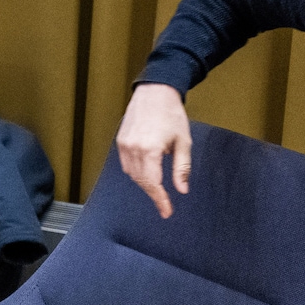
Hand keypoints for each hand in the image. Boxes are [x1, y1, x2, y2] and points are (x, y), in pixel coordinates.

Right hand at [116, 83, 193, 216]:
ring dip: (144, 183)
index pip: (153, 183)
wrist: (155, 92)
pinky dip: (135, 172)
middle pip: (141, 181)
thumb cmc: (171, 114)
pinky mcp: (120, 141)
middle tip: (165, 203)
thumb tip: (182, 189)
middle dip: (153, 193)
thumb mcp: (184, 142)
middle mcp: (133, 148)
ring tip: (157, 187)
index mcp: (150, 149)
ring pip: (132, 174)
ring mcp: (124, 144)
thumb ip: (182, 168)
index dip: (160, 200)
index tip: (166, 212)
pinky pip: (126, 164)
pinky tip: (146, 172)